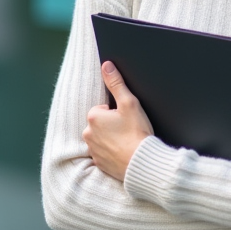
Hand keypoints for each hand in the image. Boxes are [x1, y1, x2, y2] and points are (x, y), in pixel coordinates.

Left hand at [83, 61, 153, 181]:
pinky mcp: (99, 163)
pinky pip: (104, 153)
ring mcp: (93, 150)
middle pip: (101, 123)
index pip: (103, 108)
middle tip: (128, 130)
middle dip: (112, 125)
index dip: (117, 112)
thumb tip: (106, 66)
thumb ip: (116, 83)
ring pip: (102, 137)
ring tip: (127, 141)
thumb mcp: (129, 103)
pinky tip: (124, 152)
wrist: (142, 162)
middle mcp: (88, 134)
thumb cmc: (137, 132)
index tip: (127, 119)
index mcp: (93, 117)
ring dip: (111, 138)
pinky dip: (112, 152)